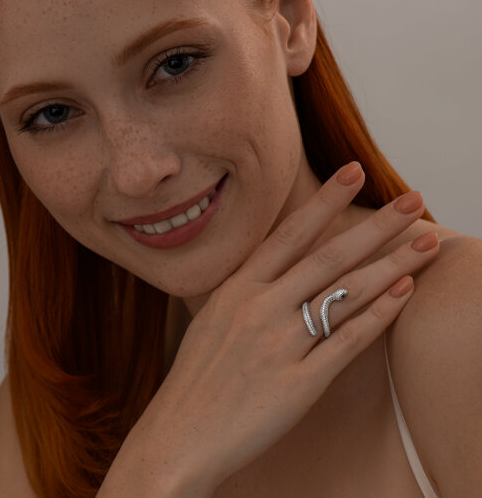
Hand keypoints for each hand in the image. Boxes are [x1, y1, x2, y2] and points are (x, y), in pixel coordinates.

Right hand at [135, 162, 439, 493]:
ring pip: (346, 294)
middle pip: (328, 257)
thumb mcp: (214, 318)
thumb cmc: (197, 375)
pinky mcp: (298, 383)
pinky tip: (403, 294)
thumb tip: (283, 266)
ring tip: (427, 243)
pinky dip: (378, 316)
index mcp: (236, 290)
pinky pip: (346, 342)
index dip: (324, 201)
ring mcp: (280, 345)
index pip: (289, 234)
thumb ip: (249, 290)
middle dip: (376, 225)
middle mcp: (259, 309)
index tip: (353, 172)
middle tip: (414, 199)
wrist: (179, 434)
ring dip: (392, 265)